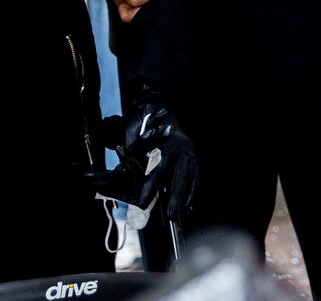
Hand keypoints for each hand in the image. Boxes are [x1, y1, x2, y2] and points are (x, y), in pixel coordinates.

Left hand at [113, 89, 197, 219]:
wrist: (166, 104)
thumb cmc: (147, 117)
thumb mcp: (134, 127)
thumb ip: (131, 148)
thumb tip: (125, 171)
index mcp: (165, 140)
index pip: (157, 169)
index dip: (149, 187)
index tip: (143, 201)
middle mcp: (180, 147)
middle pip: (177, 177)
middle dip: (173, 198)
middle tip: (170, 215)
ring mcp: (190, 151)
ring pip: (188, 178)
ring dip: (184, 197)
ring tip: (179, 212)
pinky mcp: (195, 155)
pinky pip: (196, 176)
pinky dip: (192, 190)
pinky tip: (189, 203)